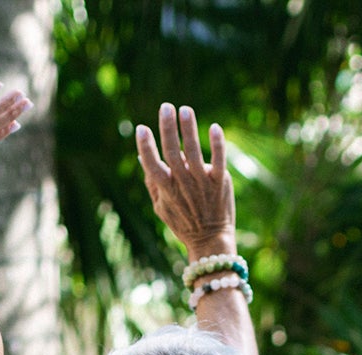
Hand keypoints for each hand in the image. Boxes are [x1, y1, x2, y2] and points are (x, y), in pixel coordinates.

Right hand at [136, 103, 234, 254]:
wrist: (210, 240)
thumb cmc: (184, 223)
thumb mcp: (161, 207)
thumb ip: (152, 183)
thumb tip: (142, 157)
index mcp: (166, 189)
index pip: (152, 164)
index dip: (145, 146)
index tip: (141, 128)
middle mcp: (183, 183)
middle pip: (172, 152)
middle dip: (167, 128)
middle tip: (165, 107)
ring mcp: (202, 182)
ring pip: (194, 151)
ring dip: (189, 128)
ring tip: (185, 109)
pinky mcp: (220, 182)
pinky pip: (219, 159)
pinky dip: (217, 143)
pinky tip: (214, 127)